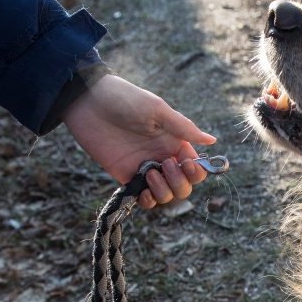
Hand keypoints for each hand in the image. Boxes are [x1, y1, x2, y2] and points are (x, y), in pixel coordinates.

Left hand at [61, 74, 216, 209]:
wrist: (88, 102)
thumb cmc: (125, 99)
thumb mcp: (158, 110)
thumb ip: (184, 129)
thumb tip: (212, 141)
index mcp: (174, 142)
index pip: (195, 167)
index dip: (195, 171)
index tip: (185, 163)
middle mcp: (162, 157)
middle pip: (184, 186)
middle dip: (180, 182)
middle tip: (164, 165)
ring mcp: (144, 168)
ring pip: (166, 195)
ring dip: (163, 192)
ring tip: (149, 174)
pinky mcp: (126, 176)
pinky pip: (143, 198)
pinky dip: (147, 201)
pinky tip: (142, 192)